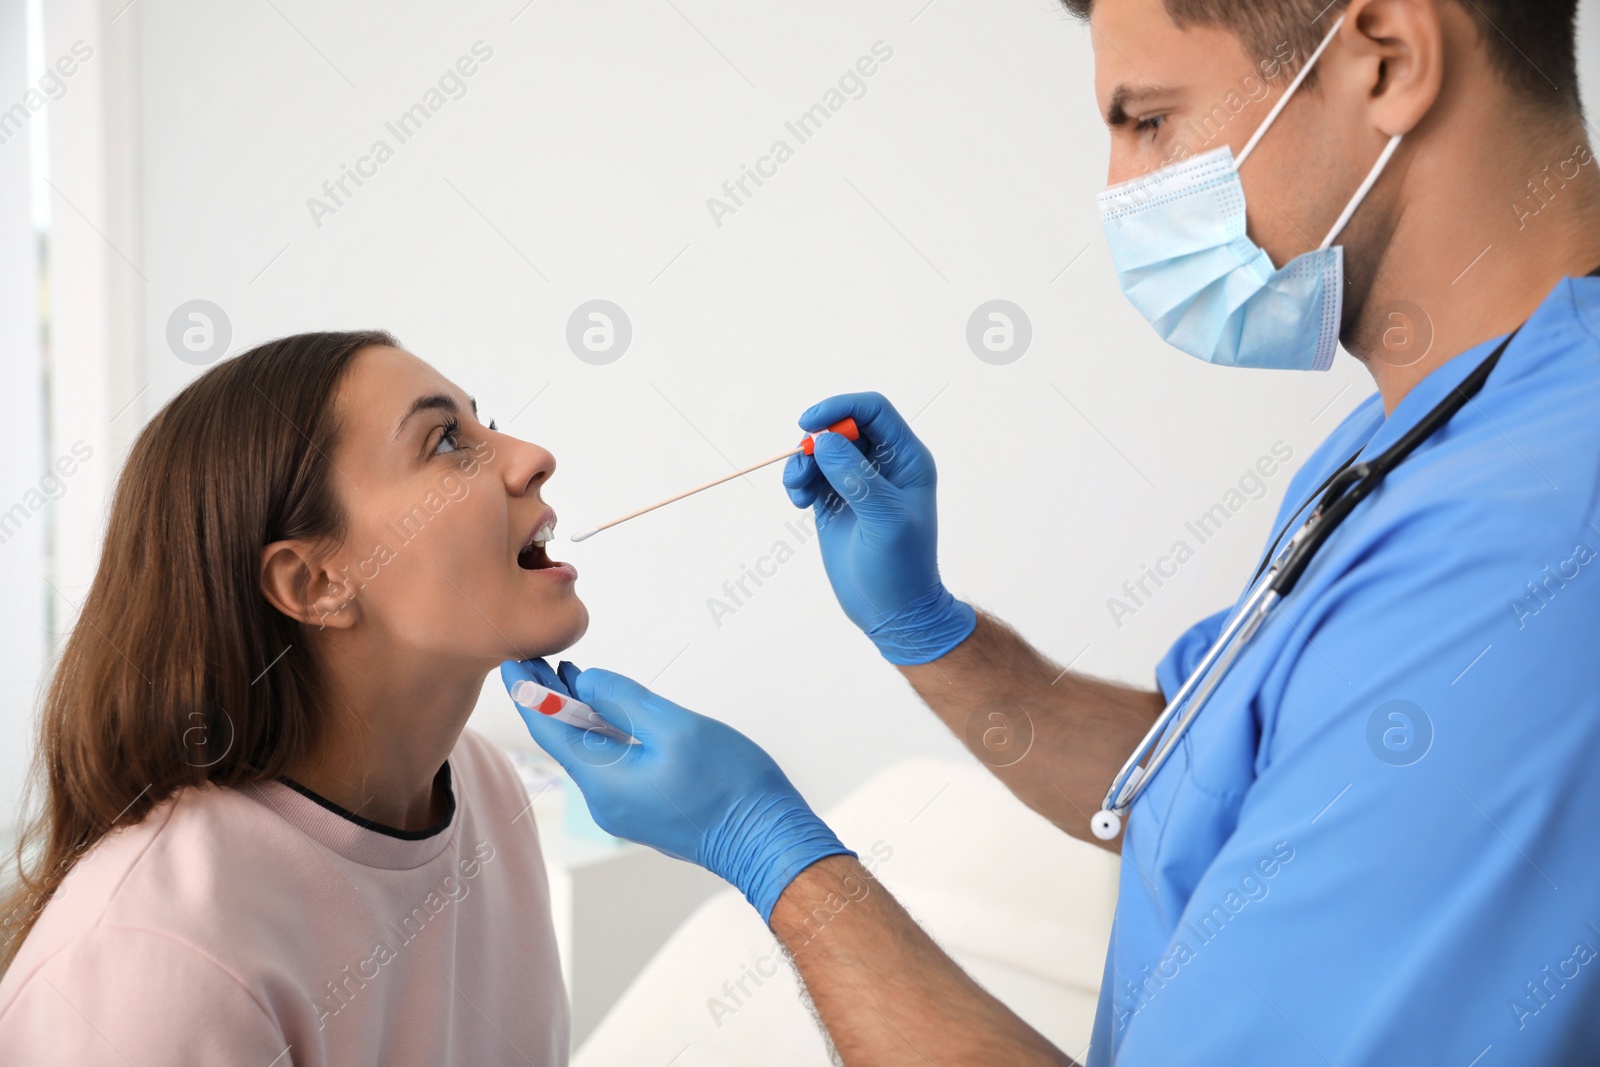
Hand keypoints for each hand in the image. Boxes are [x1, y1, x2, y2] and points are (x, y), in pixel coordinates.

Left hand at [500, 658, 853, 922]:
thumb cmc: (731, 786)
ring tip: (567, 674)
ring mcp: (624, 809)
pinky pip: (610, 765)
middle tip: (536, 659)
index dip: (529, 693)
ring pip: (588, 753)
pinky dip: (602, 733)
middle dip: (549, 699)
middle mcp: (604, 801)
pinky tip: (607, 712)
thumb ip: (626, 701)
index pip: (549, 730)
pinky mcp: (644, 808)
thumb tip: (587, 681)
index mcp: (604, 781)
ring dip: (577, 714)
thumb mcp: (677, 728)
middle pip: (564, 741)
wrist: (766, 841)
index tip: (514, 661)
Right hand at [782, 391, 975, 664]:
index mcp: (907, 459)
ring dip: (801, 462)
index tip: (809, 423)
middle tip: (802, 468)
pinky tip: (799, 502)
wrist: (892, 611)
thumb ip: (856, 478)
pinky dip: (798, 480)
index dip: (840, 407)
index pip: (873, 410)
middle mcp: (882, 464)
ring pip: (821, 449)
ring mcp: (856, 481)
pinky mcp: (834, 500)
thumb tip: (824, 440)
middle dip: (815, 439)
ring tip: (799, 493)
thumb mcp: (885, 519)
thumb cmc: (902, 566)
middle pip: (841, 425)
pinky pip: (810, 473)